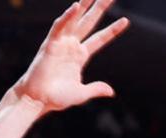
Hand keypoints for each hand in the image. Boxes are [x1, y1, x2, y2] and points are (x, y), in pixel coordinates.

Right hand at [12, 0, 129, 114]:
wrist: (39, 100)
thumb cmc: (57, 97)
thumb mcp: (82, 93)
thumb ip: (96, 89)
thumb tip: (111, 91)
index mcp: (80, 55)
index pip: (100, 39)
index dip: (112, 30)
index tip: (126, 20)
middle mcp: (72, 45)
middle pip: (89, 22)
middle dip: (99, 8)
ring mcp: (61, 43)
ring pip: (75, 19)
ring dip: (83, 5)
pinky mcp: (50, 44)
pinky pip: (59, 27)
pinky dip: (67, 16)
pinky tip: (76, 6)